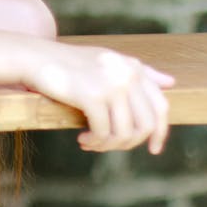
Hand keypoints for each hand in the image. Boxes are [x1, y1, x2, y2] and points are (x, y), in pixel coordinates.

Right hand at [26, 43, 174, 154]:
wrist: (35, 57)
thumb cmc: (68, 62)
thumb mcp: (107, 61)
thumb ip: (139, 72)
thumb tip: (171, 83)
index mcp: (133, 67)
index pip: (161, 107)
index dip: (160, 132)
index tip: (153, 149)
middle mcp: (127, 75)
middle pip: (145, 125)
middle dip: (129, 143)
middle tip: (108, 146)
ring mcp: (111, 86)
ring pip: (124, 133)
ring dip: (107, 146)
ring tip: (91, 144)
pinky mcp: (92, 96)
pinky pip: (103, 132)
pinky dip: (94, 142)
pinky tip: (82, 140)